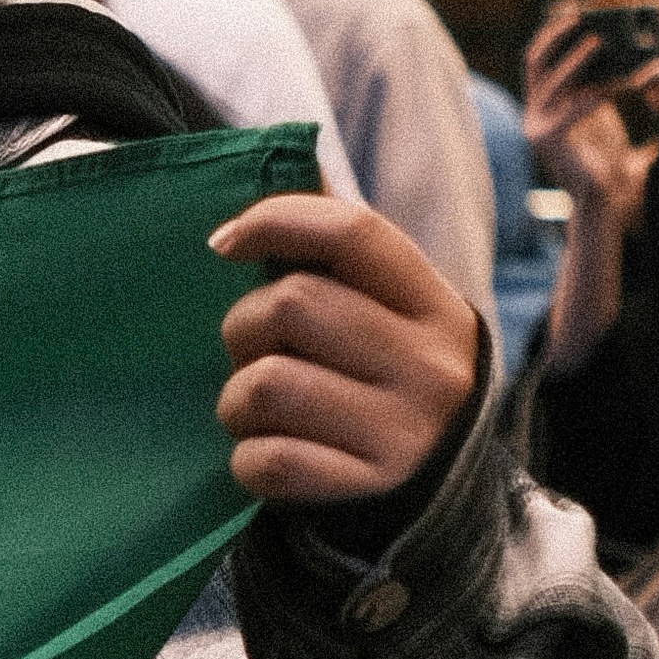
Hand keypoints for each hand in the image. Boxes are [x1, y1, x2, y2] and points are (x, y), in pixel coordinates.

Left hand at [211, 191, 477, 513]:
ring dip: (237, 398)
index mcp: (435, 304)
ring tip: (255, 408)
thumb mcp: (388, 315)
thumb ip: (342, 256)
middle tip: (249, 351)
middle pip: (293, 305)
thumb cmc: (383, 382)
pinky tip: (269, 453)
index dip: (275, 220)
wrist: (434, 500)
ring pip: (269, 383)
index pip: (353, 231)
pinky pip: (268, 459)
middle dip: (244, 327)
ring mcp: (407, 432)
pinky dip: (248, 457)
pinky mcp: (372, 490)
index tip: (223, 244)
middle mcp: (433, 366)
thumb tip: (290, 157)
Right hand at [521, 8, 658, 224]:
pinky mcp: (547, 140)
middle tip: (581, 15)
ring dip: (576, 58)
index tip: (575, 11)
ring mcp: (536, 126)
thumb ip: (611, 90)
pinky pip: (570, 108)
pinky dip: (594, 93)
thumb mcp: (609, 119)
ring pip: (551, 78)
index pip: (540, 58)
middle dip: (556, 34)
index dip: (554, 32)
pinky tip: (618, 85)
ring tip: (601, 42)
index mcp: (546, 106)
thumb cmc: (612, 169)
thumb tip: (633, 57)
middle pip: (536, 60)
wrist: (607, 208)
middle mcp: (534, 113)